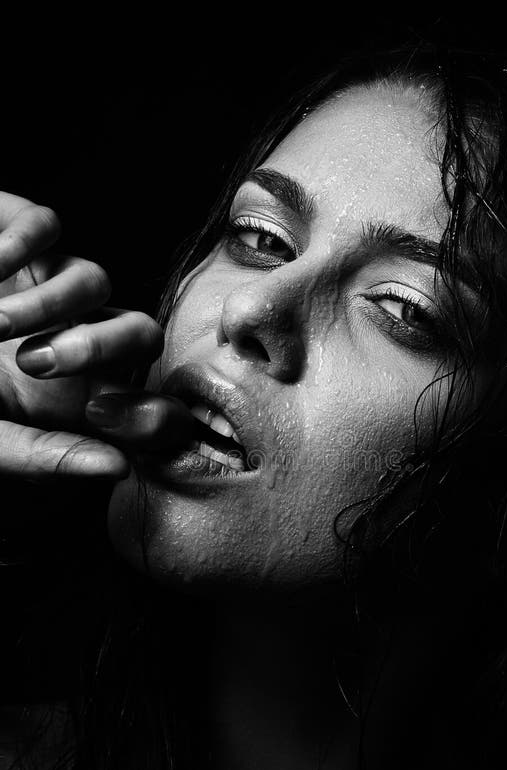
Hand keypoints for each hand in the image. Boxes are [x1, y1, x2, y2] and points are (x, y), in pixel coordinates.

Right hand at [0, 192, 194, 482]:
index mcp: (78, 398)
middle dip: (103, 345)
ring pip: (93, 279)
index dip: (152, 408)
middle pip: (138, 331)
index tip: (104, 413)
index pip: (151, 399)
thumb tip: (117, 466)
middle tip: (40, 363)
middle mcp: (76, 340)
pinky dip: (21, 244)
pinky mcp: (15, 237)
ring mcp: (47, 286)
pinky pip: (45, 227)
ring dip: (50, 303)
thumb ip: (46, 455)